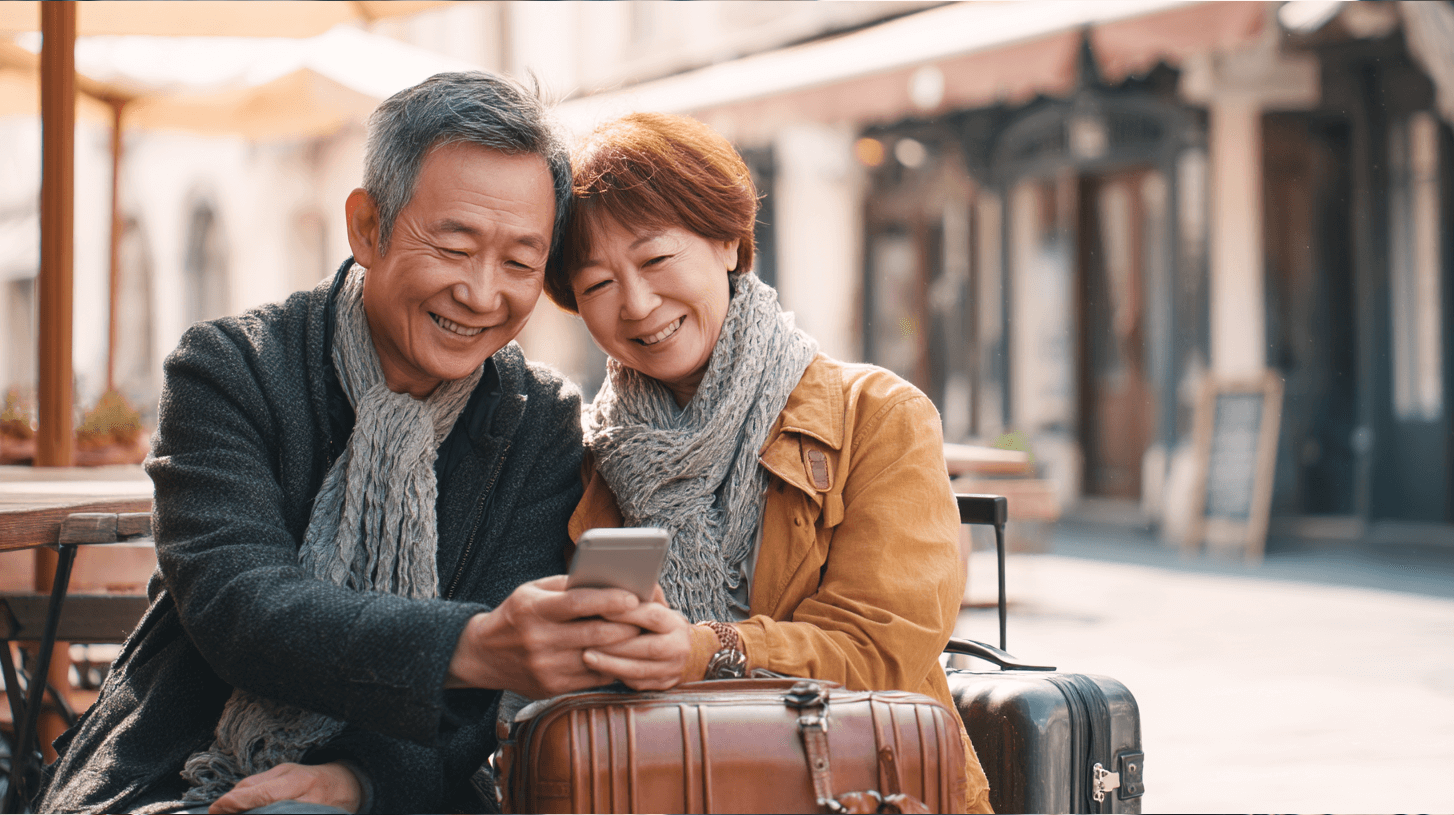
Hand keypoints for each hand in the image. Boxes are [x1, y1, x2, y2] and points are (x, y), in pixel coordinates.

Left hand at [208, 761, 361, 813]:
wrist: (346, 790)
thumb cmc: (311, 779)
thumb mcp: (285, 772)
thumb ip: (257, 783)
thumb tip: (228, 799)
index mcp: (300, 781)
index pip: (265, 794)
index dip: (238, 802)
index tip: (217, 807)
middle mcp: (307, 802)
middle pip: (267, 813)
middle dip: (242, 814)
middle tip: (222, 813)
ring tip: (236, 814)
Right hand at [447, 574, 644, 697]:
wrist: (483, 655)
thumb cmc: (515, 616)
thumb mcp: (531, 592)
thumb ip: (566, 587)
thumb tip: (607, 580)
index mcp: (533, 611)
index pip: (576, 604)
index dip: (607, 600)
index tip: (632, 597)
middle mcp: (539, 641)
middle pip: (594, 634)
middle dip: (626, 626)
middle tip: (649, 618)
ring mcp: (546, 668)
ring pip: (598, 658)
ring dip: (625, 648)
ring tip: (643, 635)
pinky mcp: (553, 688)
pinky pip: (592, 677)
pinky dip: (613, 665)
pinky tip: (626, 654)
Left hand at [583, 585, 692, 690]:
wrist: (684, 651)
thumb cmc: (659, 623)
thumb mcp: (657, 605)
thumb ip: (643, 595)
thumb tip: (618, 583)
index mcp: (676, 623)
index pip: (652, 616)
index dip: (626, 614)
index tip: (599, 609)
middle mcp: (678, 648)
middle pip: (646, 647)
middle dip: (615, 645)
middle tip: (586, 640)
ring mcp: (672, 669)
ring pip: (639, 670)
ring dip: (610, 664)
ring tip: (586, 657)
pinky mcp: (661, 686)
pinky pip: (636, 684)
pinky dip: (615, 676)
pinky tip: (596, 669)